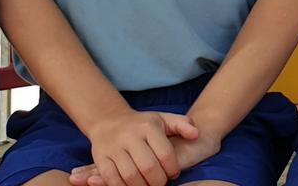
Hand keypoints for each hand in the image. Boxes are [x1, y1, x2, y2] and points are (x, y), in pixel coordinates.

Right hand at [69, 111, 198, 185]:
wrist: (109, 121)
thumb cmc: (143, 124)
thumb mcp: (164, 119)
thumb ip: (183, 125)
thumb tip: (196, 134)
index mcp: (148, 126)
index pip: (164, 153)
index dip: (172, 168)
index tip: (173, 173)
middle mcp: (130, 135)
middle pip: (148, 167)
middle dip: (158, 181)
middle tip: (161, 183)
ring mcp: (114, 147)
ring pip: (130, 175)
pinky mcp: (101, 157)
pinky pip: (111, 178)